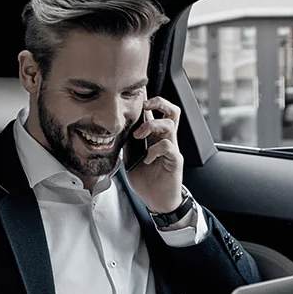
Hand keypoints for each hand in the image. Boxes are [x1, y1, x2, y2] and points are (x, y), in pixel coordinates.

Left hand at [126, 97, 184, 213]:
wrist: (157, 200)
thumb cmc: (146, 179)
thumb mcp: (130, 158)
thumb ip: (127, 143)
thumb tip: (117, 130)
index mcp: (155, 137)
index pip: (157, 112)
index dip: (149, 100)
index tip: (137, 93)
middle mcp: (166, 139)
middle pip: (172, 111)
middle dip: (159, 102)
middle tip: (144, 106)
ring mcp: (172, 149)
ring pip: (170, 124)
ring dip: (152, 126)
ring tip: (139, 136)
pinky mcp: (175, 161)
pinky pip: (168, 147)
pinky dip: (155, 150)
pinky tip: (147, 159)